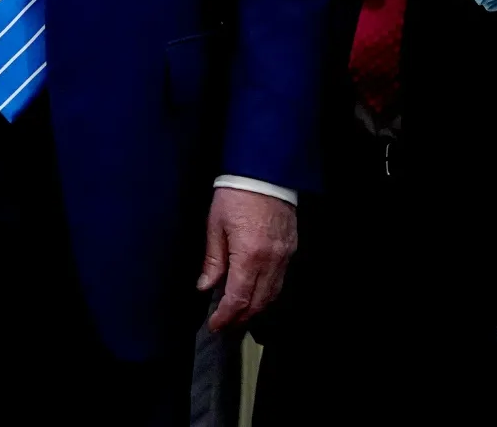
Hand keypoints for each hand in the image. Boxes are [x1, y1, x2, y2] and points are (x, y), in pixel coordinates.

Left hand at [197, 187, 296, 331]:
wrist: (263, 172)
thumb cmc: (236, 194)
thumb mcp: (215, 225)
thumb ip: (213, 259)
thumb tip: (206, 286)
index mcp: (248, 255)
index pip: (238, 298)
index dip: (226, 316)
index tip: (215, 324)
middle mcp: (270, 260)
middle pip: (258, 303)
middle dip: (240, 318)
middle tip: (224, 324)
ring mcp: (284, 256)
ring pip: (272, 295)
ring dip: (255, 308)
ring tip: (238, 313)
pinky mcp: (291, 249)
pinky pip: (280, 280)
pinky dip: (267, 293)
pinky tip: (255, 293)